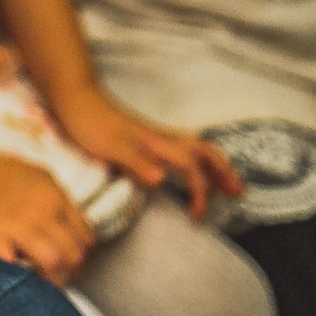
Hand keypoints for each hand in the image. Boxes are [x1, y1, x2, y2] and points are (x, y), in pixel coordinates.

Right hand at [0, 152, 93, 284]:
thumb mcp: (37, 175)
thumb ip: (58, 200)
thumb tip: (72, 229)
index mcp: (54, 195)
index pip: (86, 237)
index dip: (80, 254)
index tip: (70, 261)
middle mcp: (41, 210)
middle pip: (74, 254)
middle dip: (68, 271)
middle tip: (56, 276)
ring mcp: (17, 224)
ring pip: (53, 263)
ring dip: (48, 278)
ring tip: (38, 278)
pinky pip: (17, 269)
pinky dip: (19, 276)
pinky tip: (15, 272)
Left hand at [55, 88, 242, 220]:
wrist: (76, 99)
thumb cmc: (90, 124)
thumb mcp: (109, 147)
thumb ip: (135, 163)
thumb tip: (162, 181)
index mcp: (156, 143)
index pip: (190, 167)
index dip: (199, 191)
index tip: (197, 215)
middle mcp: (162, 138)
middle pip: (204, 151)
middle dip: (224, 172)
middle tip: (239, 192)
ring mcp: (156, 136)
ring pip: (197, 148)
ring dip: (215, 164)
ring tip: (227, 183)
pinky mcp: (148, 137)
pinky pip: (184, 147)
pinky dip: (198, 159)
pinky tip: (194, 168)